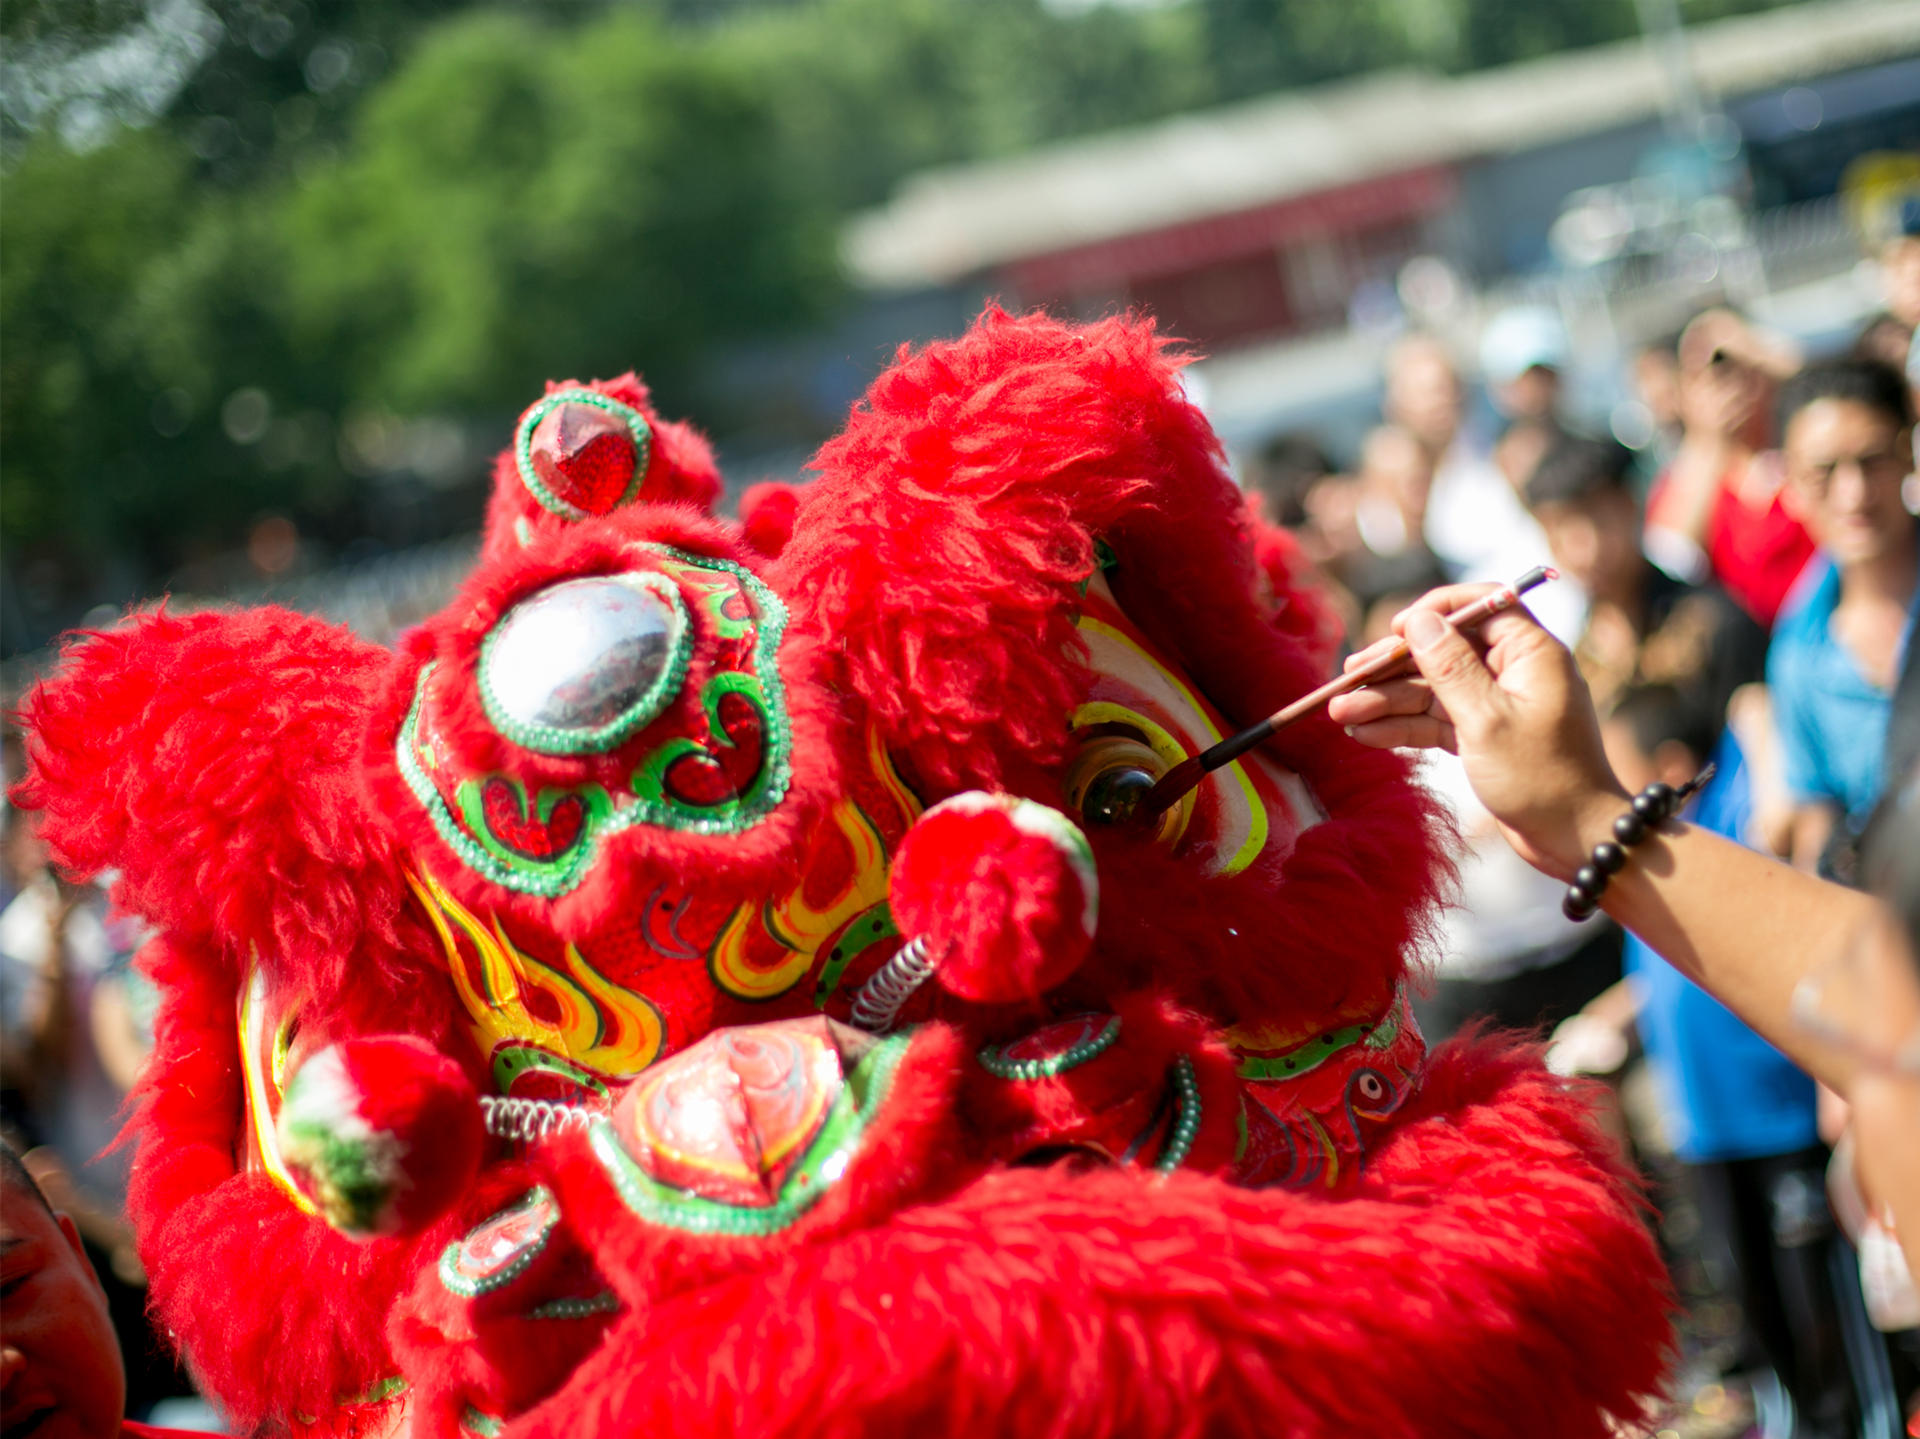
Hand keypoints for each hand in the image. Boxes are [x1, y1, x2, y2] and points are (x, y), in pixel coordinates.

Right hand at [1327, 584, 1627, 879]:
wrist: (1571, 838)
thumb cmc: (1540, 778)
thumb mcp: (1486, 720)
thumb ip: (1450, 667)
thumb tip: (1420, 621)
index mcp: (1530, 654)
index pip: (1483, 606)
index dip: (1437, 611)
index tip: (1397, 628)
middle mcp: (1513, 672)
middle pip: (1444, 651)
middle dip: (1393, 666)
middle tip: (1347, 677)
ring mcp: (1495, 704)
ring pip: (1431, 690)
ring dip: (1387, 701)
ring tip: (1340, 712)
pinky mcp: (1481, 735)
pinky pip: (1434, 720)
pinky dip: (1402, 727)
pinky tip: (1364, 733)